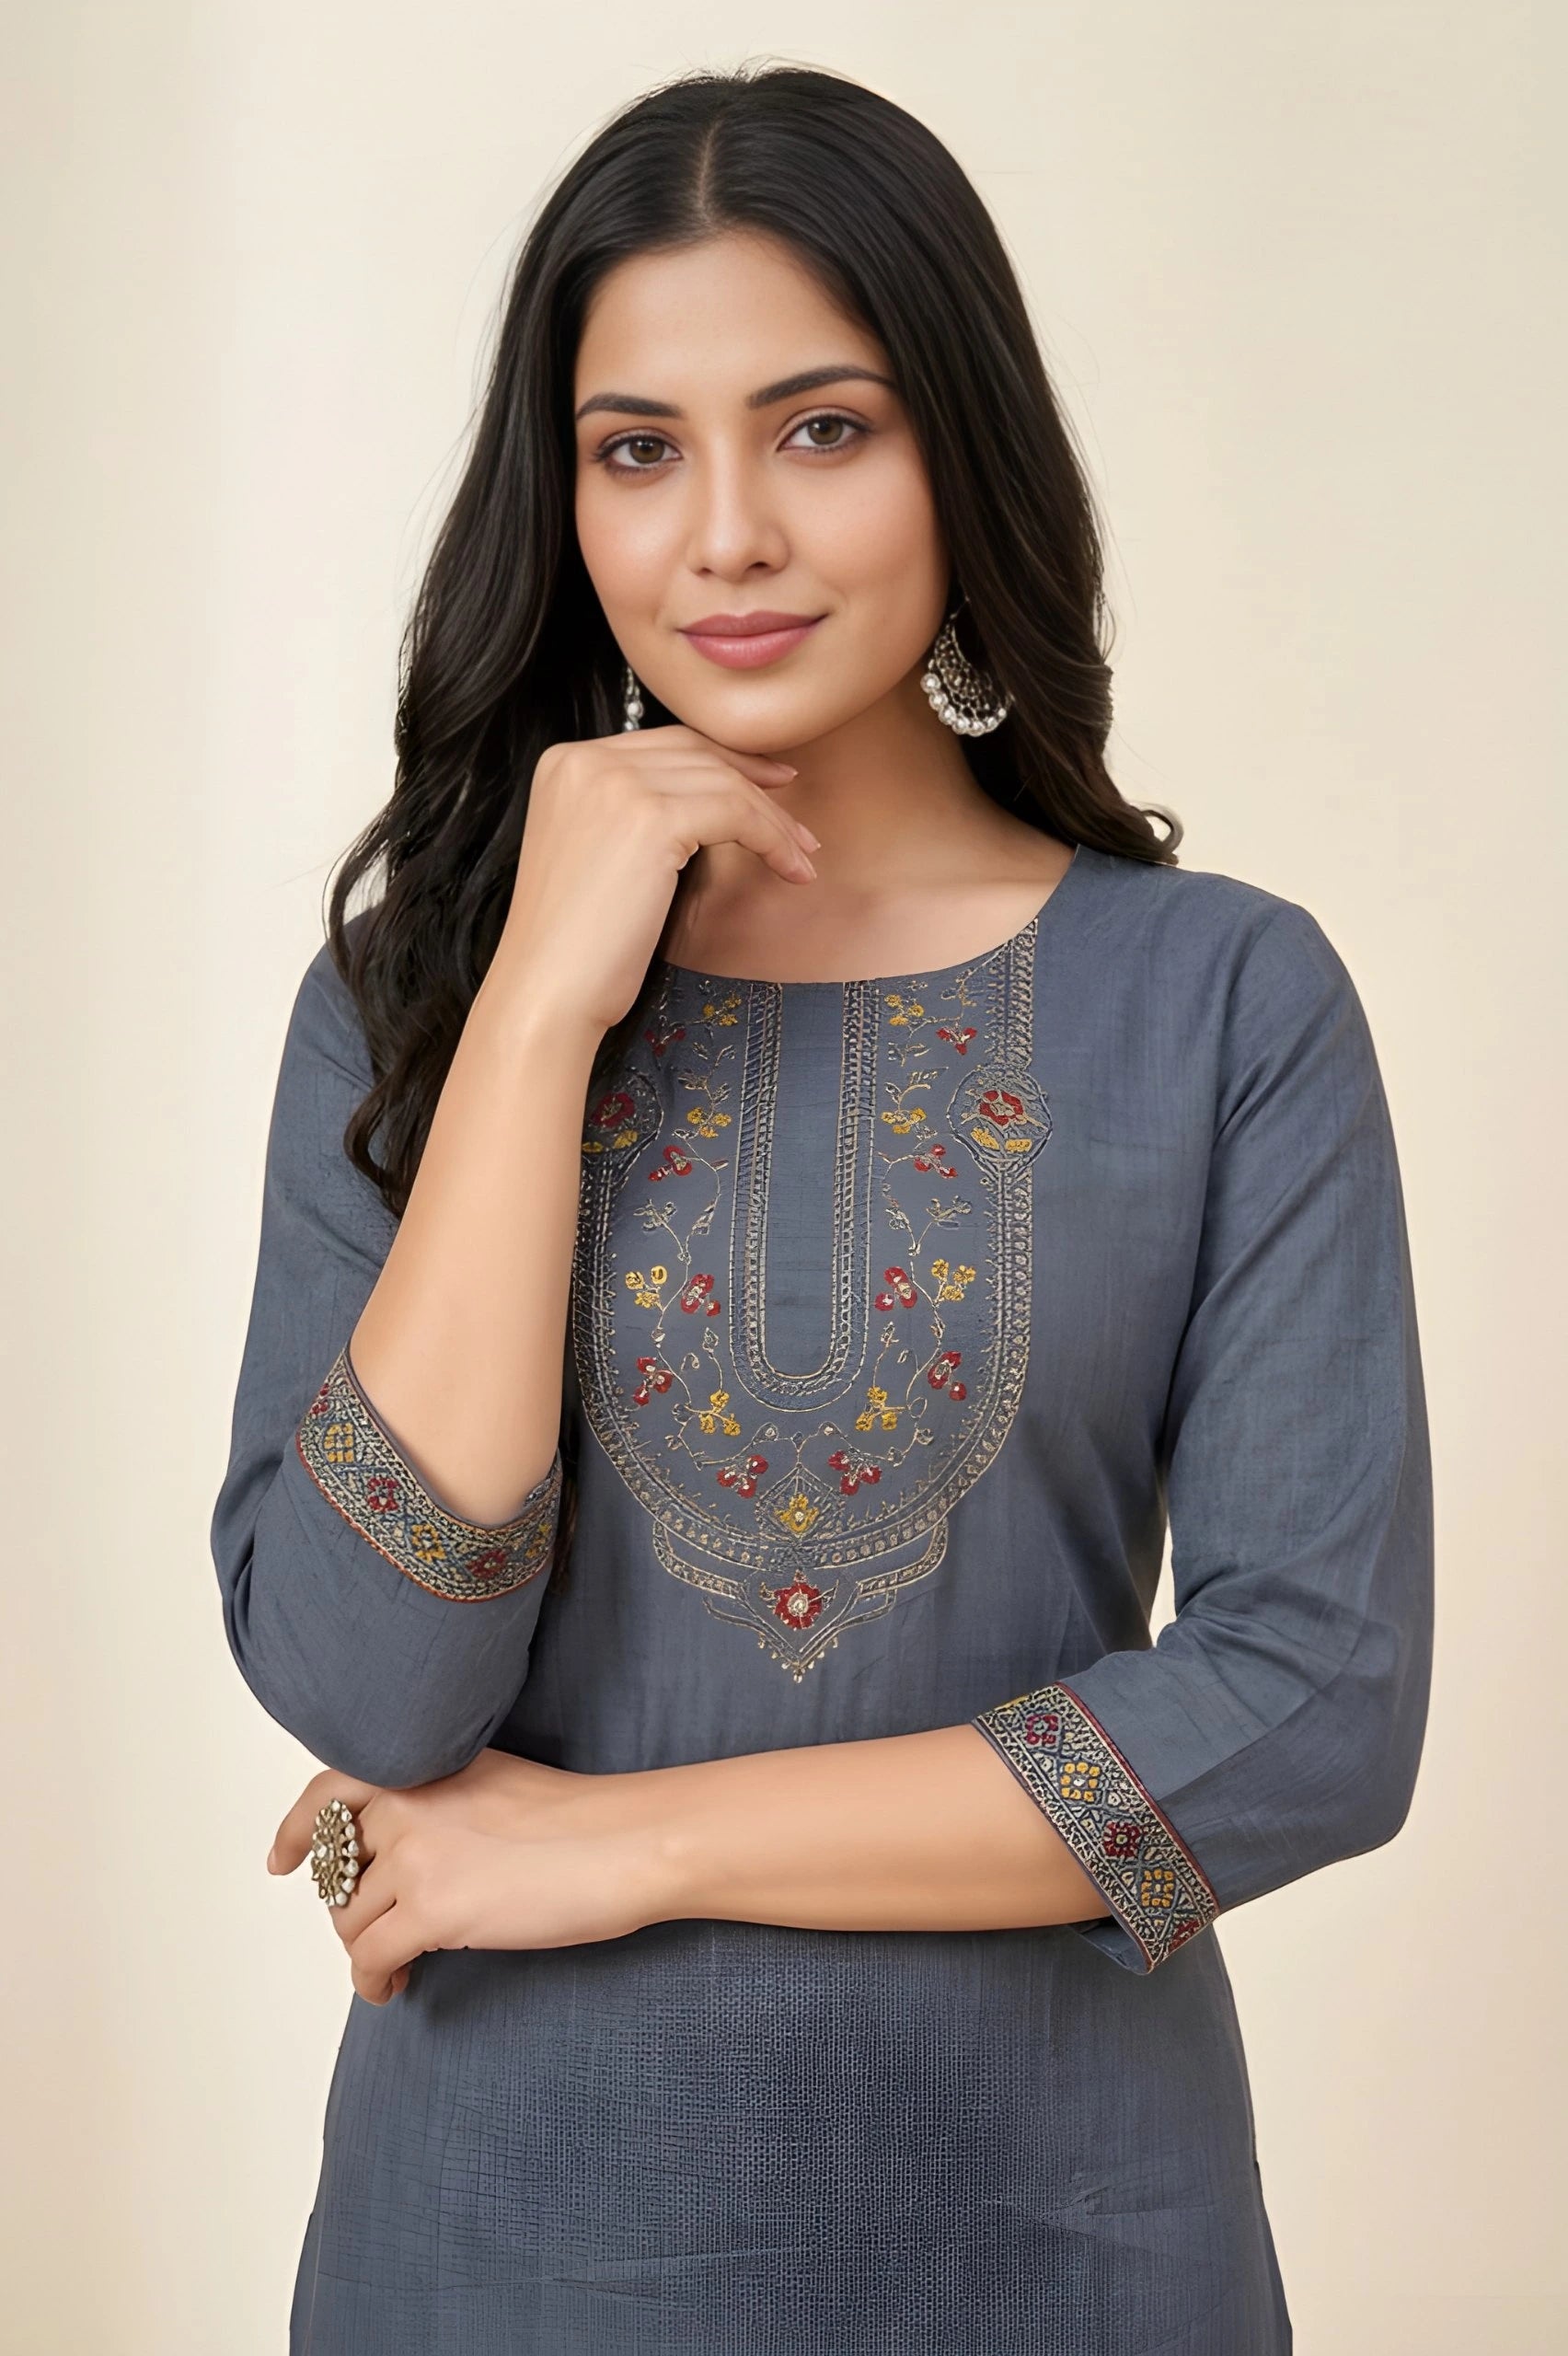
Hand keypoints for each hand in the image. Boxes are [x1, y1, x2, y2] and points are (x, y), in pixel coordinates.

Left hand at [266, 1747, 674, 2005]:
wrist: (625, 1843)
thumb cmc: (583, 1820)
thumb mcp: (496, 1784)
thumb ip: (440, 1805)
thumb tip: (406, 1860)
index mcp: (424, 1767)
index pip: (331, 1789)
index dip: (297, 1829)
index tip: (281, 1861)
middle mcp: (407, 1803)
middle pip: (339, 1870)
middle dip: (352, 1908)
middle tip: (381, 1932)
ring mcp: (415, 1855)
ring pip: (350, 1919)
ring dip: (366, 1949)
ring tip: (398, 1967)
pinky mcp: (431, 1909)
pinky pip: (368, 1958)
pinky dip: (372, 1982)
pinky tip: (396, 1989)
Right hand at [491, 723, 819, 1034]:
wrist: (547, 990)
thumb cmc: (576, 945)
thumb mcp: (597, 855)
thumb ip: (632, 812)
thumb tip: (709, 798)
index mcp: (566, 763)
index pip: (666, 745)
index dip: (725, 761)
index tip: (771, 786)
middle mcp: (585, 759)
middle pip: (697, 755)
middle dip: (757, 786)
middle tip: (799, 824)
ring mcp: (614, 783)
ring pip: (723, 783)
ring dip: (774, 822)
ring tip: (802, 859)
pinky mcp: (649, 817)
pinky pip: (735, 813)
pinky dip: (773, 840)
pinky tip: (792, 872)